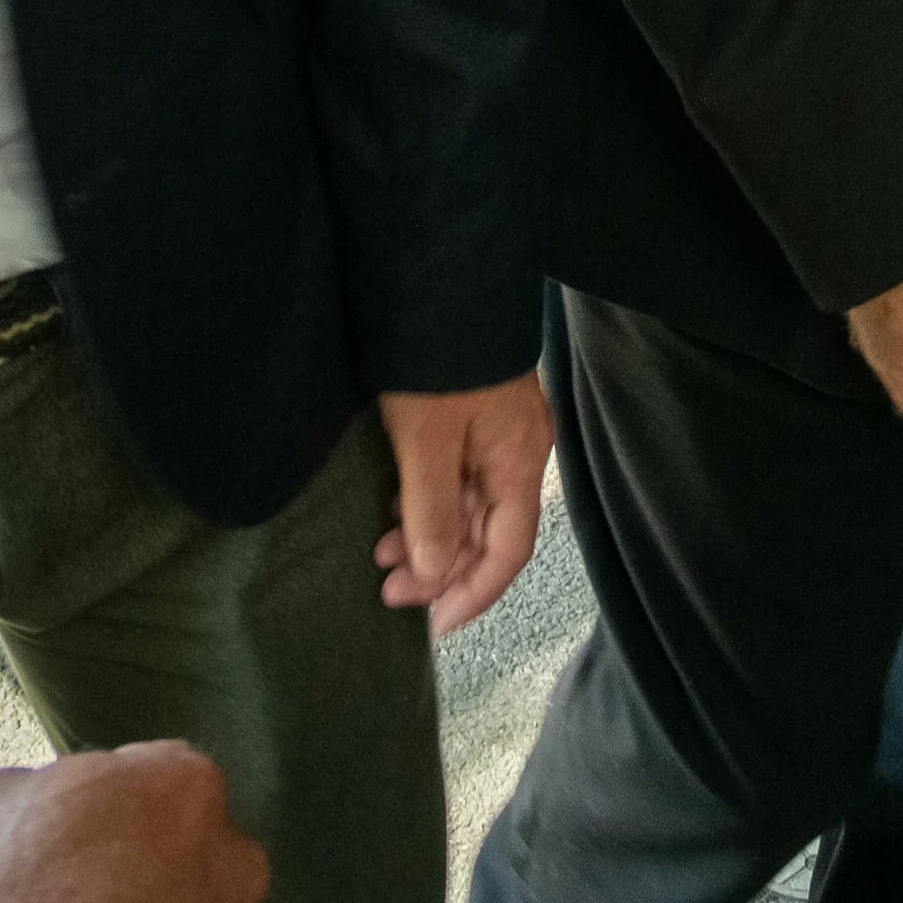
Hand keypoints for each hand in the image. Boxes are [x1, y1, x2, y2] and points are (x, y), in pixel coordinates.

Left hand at [375, 373, 552, 635]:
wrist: (439, 278)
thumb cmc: (435, 363)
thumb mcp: (426, 445)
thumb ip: (432, 515)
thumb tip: (435, 578)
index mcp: (521, 462)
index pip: (509, 552)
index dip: (472, 594)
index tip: (431, 624)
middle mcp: (520, 451)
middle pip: (490, 532)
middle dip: (442, 569)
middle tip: (386, 588)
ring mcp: (500, 431)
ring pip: (472, 507)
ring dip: (430, 538)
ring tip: (381, 555)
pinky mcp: (477, 414)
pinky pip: (460, 479)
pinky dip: (429, 506)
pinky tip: (394, 512)